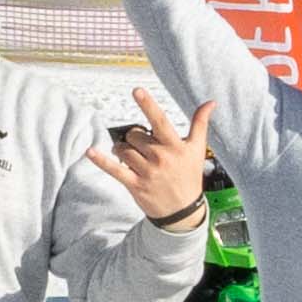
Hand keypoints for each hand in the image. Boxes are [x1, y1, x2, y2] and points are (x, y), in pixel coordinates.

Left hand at [97, 80, 207, 221]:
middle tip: (145, 150)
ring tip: (135, 159)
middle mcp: (160, 157)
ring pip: (123, 149)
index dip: (148, 105)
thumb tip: (211, 103)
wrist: (183, 211)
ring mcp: (147, 172)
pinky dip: (101, 160)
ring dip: (124, 151)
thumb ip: (200, 124)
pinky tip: (90, 151)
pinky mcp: (135, 184)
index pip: (160, 121)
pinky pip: (114, 169)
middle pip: (135, 135)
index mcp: (174, 146)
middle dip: (136, 139)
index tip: (137, 90)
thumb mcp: (197, 150)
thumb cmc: (189, 176)